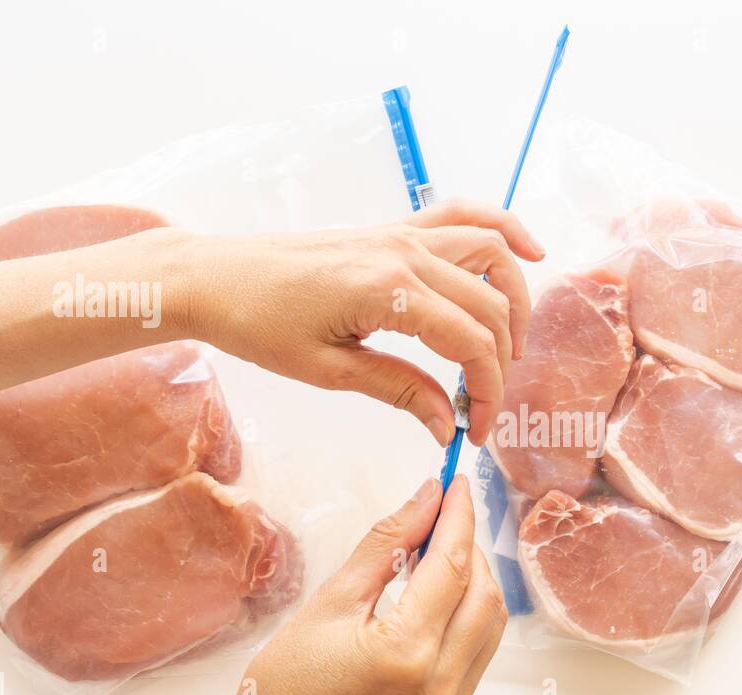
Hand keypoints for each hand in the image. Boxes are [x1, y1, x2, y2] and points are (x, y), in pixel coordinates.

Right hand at [158, 475, 504, 694]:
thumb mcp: (330, 600)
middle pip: (484, 593)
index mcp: (405, 653)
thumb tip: (426, 497)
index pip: (452, 567)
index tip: (455, 483)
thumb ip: (386, 544)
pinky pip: (480, 647)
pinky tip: (439, 590)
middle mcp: (439, 682)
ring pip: (491, 621)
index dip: (458, 517)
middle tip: (442, 512)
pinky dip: (470, 609)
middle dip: (469, 544)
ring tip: (437, 549)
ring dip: (475, 577)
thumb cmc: (286, 682)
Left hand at [181, 199, 542, 444]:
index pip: (471, 343)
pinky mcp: (393, 228)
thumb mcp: (329, 371)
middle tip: (484, 405)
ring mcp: (401, 233)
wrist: (215, 277)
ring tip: (512, 343)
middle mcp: (404, 252)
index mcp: (388, 290)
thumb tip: (446, 425)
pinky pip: (461, 216)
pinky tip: (527, 252)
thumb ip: (399, 389)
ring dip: (514, 297)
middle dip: (501, 361)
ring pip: (490, 251)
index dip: (487, 393)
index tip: (475, 432)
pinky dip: (501, 229)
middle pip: (490, 305)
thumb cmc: (258, 324)